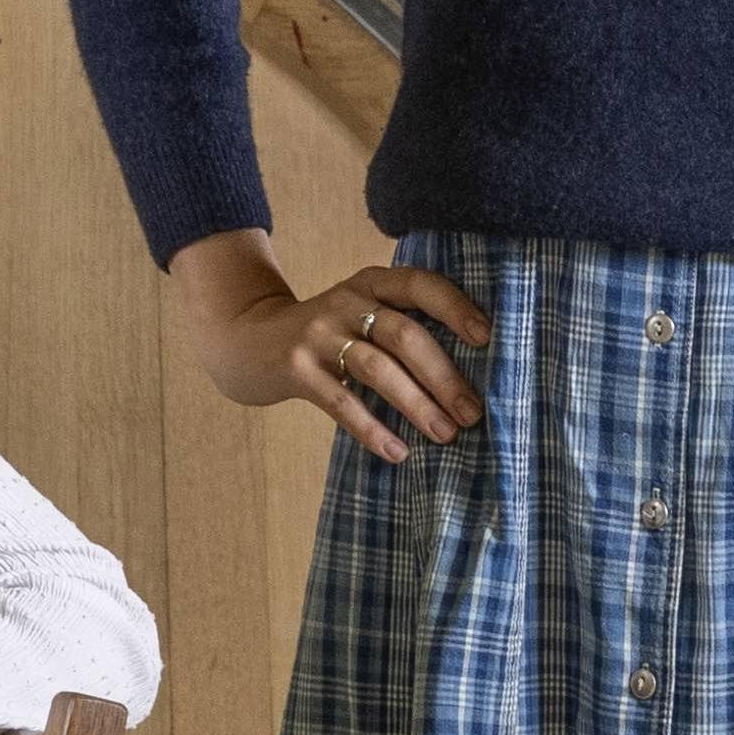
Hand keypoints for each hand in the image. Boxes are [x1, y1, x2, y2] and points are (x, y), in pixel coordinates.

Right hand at [173, 230, 490, 462]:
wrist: (246, 338)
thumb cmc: (324, 333)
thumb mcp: (357, 311)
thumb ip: (399, 324)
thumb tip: (467, 374)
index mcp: (370, 283)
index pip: (420, 284)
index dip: (455, 307)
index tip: (487, 338)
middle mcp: (346, 301)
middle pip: (405, 335)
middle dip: (444, 376)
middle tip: (473, 412)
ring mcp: (318, 334)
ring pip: (378, 369)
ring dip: (417, 404)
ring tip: (446, 434)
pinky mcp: (296, 368)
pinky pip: (342, 402)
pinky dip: (372, 429)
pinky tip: (398, 452)